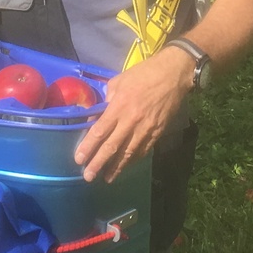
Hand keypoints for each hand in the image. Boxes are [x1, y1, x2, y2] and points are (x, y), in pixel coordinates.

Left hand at [73, 49, 192, 182]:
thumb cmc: (144, 74)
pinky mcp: (158, 132)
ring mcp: (146, 128)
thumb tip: (97, 114)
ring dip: (116, 167)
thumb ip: (107, 98)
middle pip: (112, 146)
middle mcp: (131, 121)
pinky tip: (125, 166)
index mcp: (119, 106)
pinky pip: (143, 150)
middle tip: (88, 176)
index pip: (100, 130)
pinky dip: (133, 160)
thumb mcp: (119, 80)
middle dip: (98, 162)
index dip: (88, 146)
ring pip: (128, 152)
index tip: (79, 159)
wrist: (174, 74)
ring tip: (106, 178)